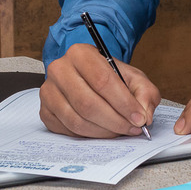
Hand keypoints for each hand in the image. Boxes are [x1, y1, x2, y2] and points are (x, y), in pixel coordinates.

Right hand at [40, 44, 161, 137]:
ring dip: (103, 132)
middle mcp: (59, 69)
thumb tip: (144, 115)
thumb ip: (145, 93)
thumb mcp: (134, 78)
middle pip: (87, 103)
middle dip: (115, 121)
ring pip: (77, 120)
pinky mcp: (45, 111)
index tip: (139, 118)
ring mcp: (48, 91)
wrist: (89, 78)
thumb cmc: (110, 77)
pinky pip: (68, 131)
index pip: (102, 81)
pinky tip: (103, 131)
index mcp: (80, 53)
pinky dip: (89, 136)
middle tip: (132, 128)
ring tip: (120, 131)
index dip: (123, 103)